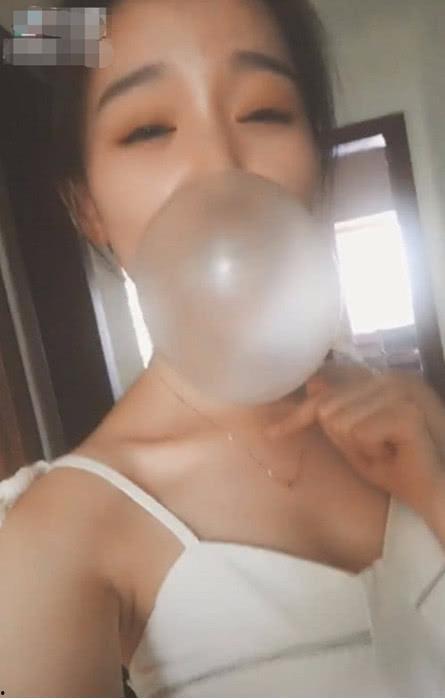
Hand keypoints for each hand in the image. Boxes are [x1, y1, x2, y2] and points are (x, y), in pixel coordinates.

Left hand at [266, 364, 444, 519]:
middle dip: (345, 440)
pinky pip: (358, 432)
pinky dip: (371, 451)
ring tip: (389, 453)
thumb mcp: (357, 444)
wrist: (440, 493)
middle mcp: (394, 378)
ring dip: (360, 447)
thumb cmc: (401, 470)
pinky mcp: (407, 411)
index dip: (298, 414)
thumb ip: (336, 415)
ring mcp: (403, 391)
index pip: (329, 391)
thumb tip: (313, 382)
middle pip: (328, 407)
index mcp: (383, 381)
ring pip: (340, 420)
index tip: (271, 433)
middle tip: (379, 452)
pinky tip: (395, 454)